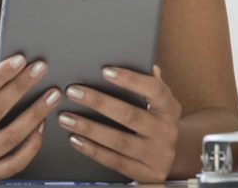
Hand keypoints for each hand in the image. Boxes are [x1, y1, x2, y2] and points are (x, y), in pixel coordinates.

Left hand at [57, 65, 181, 182]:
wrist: (172, 158)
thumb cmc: (158, 121)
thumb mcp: (160, 103)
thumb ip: (151, 84)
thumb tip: (144, 62)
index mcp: (170, 108)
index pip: (153, 89)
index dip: (130, 79)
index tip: (105, 70)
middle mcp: (167, 131)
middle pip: (130, 115)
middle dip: (98, 102)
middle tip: (73, 92)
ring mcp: (157, 154)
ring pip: (118, 140)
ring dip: (89, 128)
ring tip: (66, 118)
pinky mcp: (147, 174)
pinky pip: (115, 162)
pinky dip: (93, 150)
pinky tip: (75, 140)